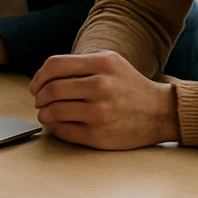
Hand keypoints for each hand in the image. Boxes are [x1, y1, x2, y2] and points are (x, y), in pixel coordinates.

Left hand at [28, 51, 180, 148]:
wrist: (162, 112)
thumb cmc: (130, 86)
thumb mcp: (111, 61)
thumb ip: (80, 62)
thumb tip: (44, 75)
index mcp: (102, 63)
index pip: (55, 65)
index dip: (39, 76)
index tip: (35, 86)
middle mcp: (101, 86)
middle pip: (51, 89)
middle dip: (39, 97)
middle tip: (39, 101)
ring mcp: (100, 112)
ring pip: (54, 111)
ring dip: (43, 114)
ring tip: (45, 114)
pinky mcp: (100, 136)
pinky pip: (63, 131)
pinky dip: (54, 128)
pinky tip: (57, 125)